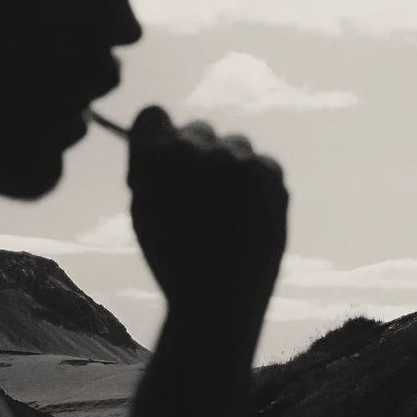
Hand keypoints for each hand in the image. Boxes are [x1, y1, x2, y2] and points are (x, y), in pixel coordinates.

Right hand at [127, 106, 287, 335]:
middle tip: (196, 196)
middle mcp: (197, 149)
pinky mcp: (271, 173)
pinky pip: (260, 163)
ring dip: (228, 166)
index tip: (161, 163)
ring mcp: (238, 159)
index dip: (156, 138)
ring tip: (224, 211)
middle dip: (195, 155)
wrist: (220, 301)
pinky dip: (254, 184)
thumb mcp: (145, 212)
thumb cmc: (174, 260)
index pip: (153, 115)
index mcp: (155, 157)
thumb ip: (151, 169)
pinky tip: (246, 217)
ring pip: (233, 143)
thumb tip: (164, 139)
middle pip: (196, 129)